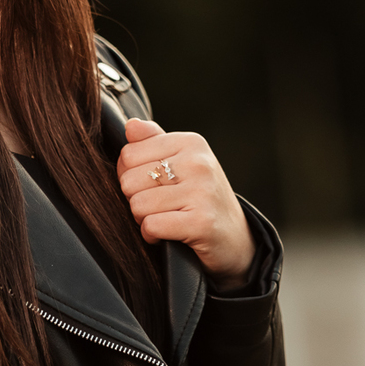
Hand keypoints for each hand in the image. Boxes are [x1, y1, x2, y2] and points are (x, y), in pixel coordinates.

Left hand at [118, 118, 254, 288]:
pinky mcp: (201, 222)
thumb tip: (130, 126)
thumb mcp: (182, 164)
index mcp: (191, 143)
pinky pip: (151, 226)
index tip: (151, 187)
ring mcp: (202, 192)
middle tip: (159, 207)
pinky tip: (168, 235)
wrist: (235, 239)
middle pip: (129, 180)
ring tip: (165, 220)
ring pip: (138, 205)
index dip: (130, 176)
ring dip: (143, 220)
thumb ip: (154, 142)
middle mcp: (198, 163)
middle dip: (135, 200)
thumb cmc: (201, 199)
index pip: (129, 154)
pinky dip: (152, 236)